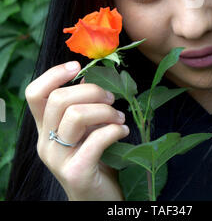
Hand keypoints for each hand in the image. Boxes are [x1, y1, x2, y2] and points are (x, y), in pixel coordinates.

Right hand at [25, 61, 129, 200]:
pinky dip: (114, 130)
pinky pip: (95, 140)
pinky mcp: (76, 173)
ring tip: (119, 117)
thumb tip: (90, 75)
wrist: (98, 199)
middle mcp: (45, 142)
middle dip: (92, 91)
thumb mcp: (85, 129)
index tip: (77, 66)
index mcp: (45, 128)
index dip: (54, 74)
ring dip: (105, 110)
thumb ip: (83, 106)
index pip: (35, 94)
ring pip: (75, 115)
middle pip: (59, 99)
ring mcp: (58, 159)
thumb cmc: (94, 158)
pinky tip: (123, 132)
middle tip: (111, 98)